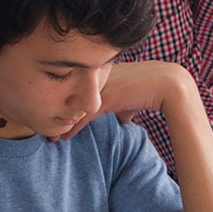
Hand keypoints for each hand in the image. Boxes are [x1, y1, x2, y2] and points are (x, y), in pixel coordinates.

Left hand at [57, 61, 189, 140]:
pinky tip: (63, 138)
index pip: (77, 88)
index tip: (57, 115)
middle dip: (56, 111)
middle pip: (68, 95)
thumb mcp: (134, 97)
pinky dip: (72, 128)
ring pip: (73, 107)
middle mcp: (97, 77)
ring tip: (49, 135)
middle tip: (44, 124)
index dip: (66, 103)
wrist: (168, 85)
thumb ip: (125, 106)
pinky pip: (83, 116)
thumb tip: (123, 118)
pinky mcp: (105, 99)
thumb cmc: (153, 89)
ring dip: (60, 122)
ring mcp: (100, 87)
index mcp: (102, 73)